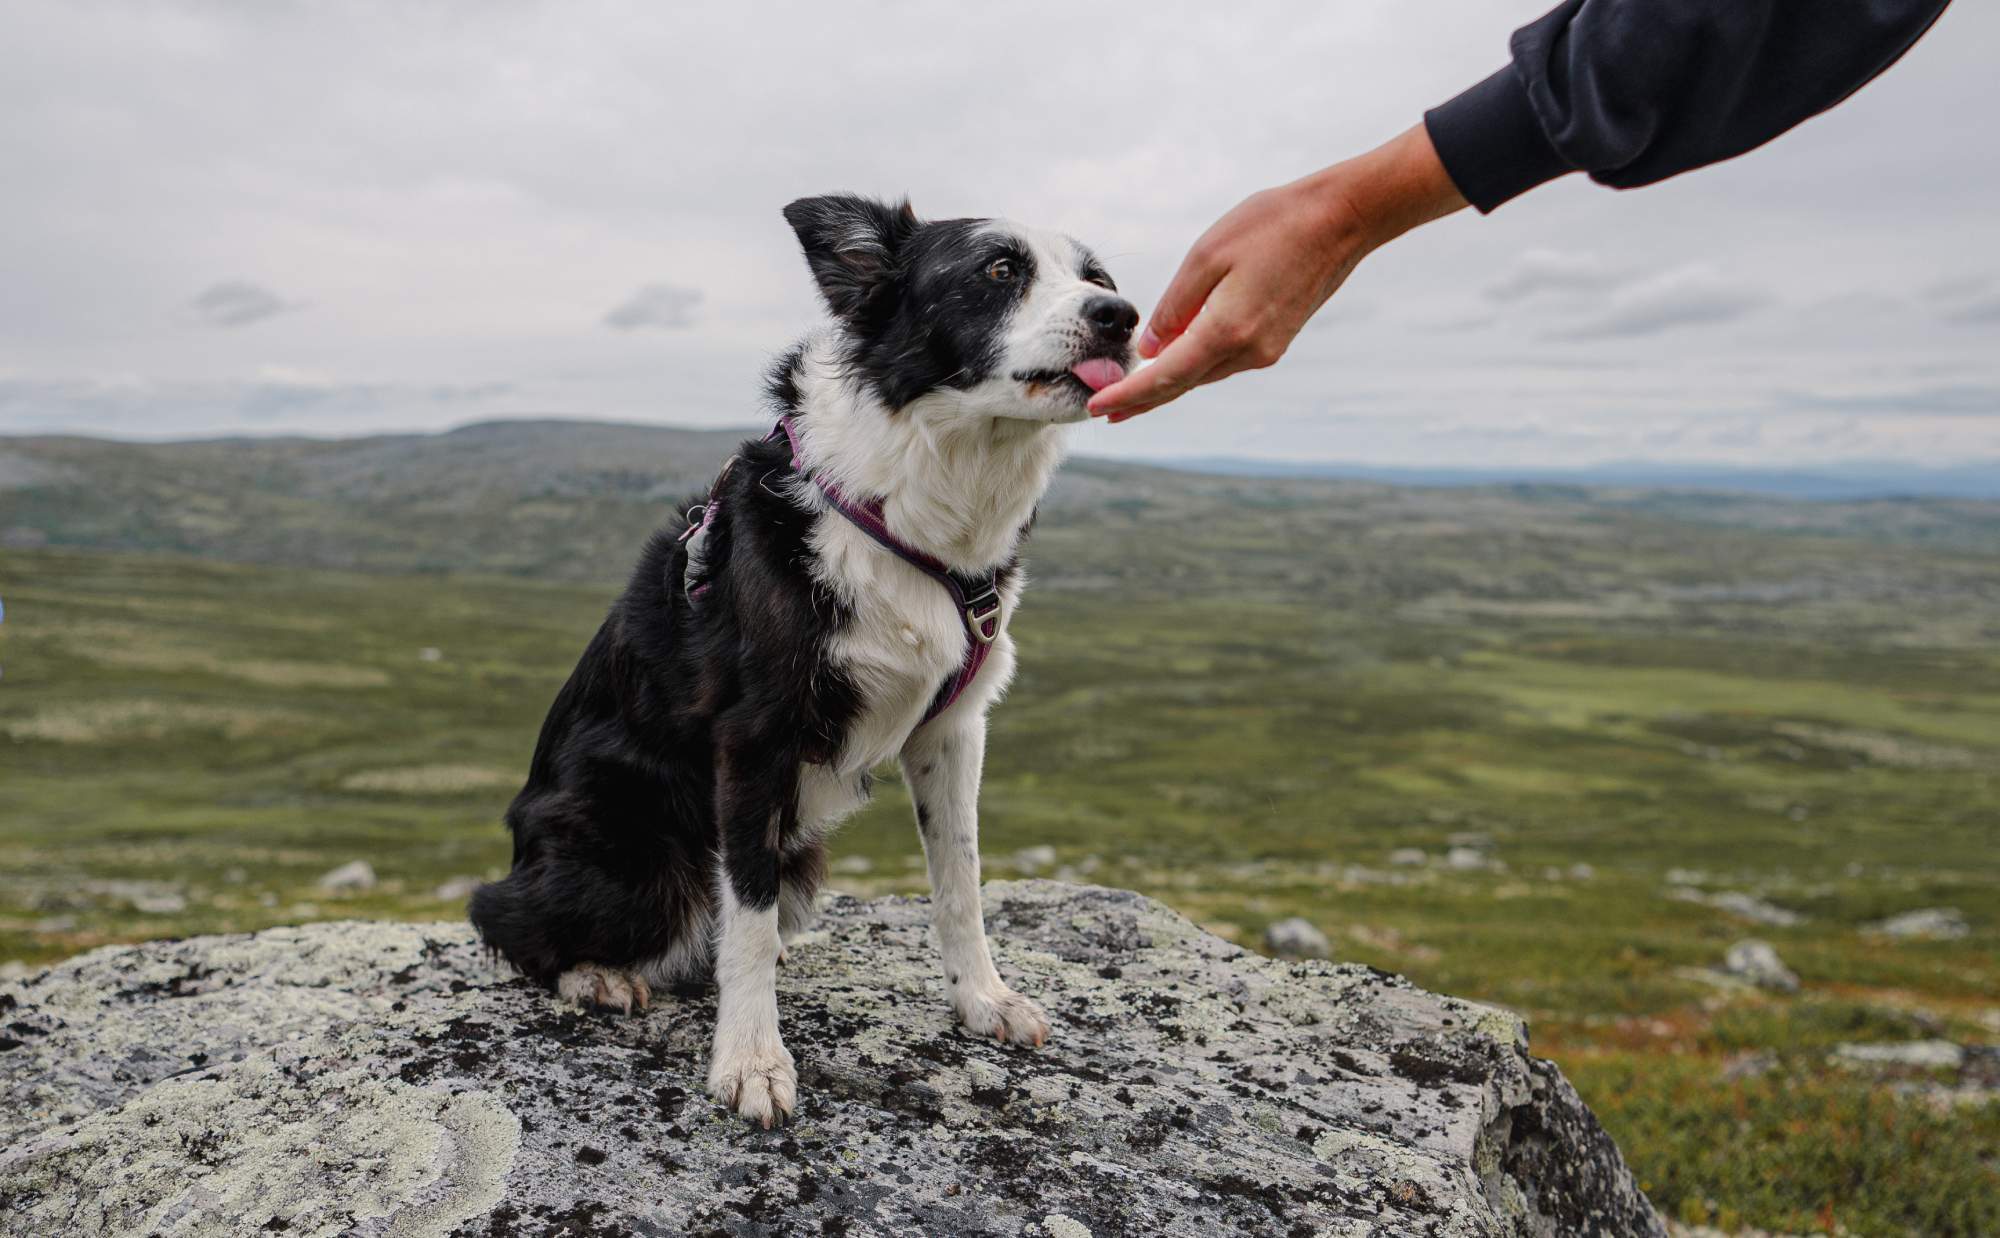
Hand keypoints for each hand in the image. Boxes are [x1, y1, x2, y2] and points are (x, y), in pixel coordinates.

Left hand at [1087, 123, 1467, 422]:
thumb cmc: (1272, 225)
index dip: (1128, 395)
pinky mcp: (1275, 341)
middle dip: (1141, 399)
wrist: (1341, 219)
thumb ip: (1176, 305)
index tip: (1098, 410)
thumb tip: (1151, 347)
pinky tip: (1173, 359)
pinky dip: (1194, 364)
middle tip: (1104, 413)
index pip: (1165, 377)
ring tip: (1128, 390)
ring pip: (1203, 374)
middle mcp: (1248, 353)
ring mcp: (1265, 351)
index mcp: (1227, 332)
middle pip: (1182, 384)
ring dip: (1168, 382)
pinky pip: (1222, 360)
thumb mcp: (1208, 255)